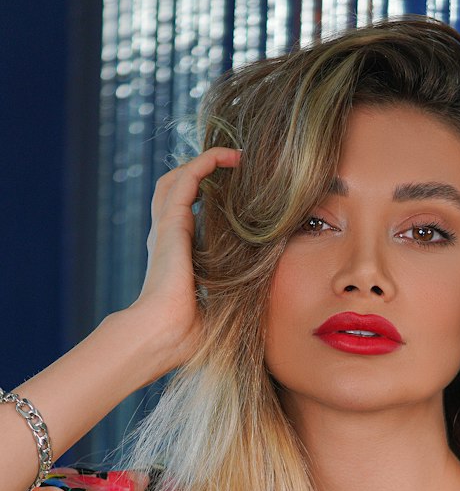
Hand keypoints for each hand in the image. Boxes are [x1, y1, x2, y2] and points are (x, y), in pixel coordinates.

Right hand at [129, 147, 241, 375]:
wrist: (164, 334)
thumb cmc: (190, 334)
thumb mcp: (220, 308)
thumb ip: (234, 295)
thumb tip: (265, 299)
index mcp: (176, 255)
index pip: (186, 214)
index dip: (206, 199)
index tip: (235, 195)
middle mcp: (167, 237)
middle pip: (176, 189)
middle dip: (202, 172)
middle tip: (235, 167)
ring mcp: (166, 228)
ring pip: (178, 177)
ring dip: (205, 161)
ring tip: (234, 156)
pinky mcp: (172, 223)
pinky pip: (186, 178)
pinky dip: (206, 162)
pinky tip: (228, 157)